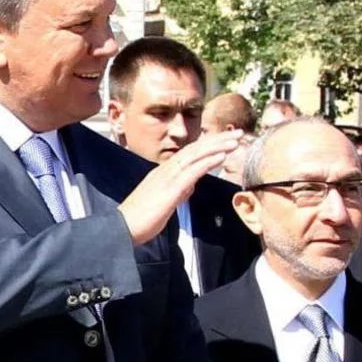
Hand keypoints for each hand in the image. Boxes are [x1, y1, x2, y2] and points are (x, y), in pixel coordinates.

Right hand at [119, 129, 243, 245]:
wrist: (121, 228)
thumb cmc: (140, 219)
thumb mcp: (164, 202)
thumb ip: (178, 191)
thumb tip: (190, 185)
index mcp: (164, 172)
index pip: (190, 154)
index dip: (209, 146)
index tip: (227, 142)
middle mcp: (165, 170)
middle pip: (195, 149)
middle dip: (218, 140)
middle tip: (239, 133)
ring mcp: (167, 177)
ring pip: (195, 155)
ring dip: (217, 146)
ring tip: (236, 140)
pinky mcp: (169, 188)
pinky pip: (192, 171)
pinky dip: (208, 161)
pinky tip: (222, 156)